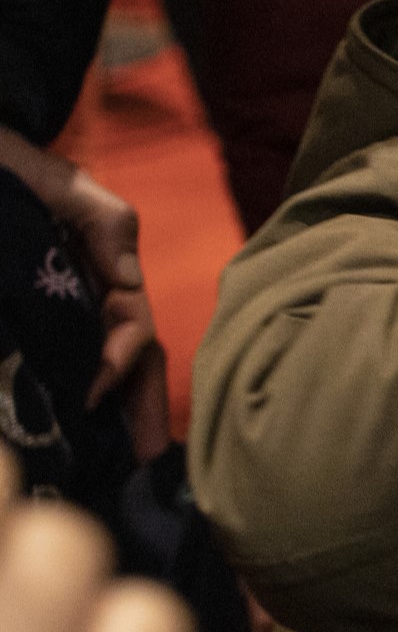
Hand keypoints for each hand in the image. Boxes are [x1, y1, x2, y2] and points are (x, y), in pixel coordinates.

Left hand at [0, 128, 165, 440]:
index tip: (92, 394)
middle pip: (130, 367)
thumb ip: (105, 221)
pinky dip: (73, 402)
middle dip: (142, 416)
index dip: (122, 365)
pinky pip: (57, 366)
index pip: (133, 331)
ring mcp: (61, 314)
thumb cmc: (13, 163)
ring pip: (99, 374)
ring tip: (122, 467)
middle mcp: (91, 302)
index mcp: (106, 275)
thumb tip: (126, 278)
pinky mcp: (28, 322)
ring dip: (117, 419)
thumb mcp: (64, 183)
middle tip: (149, 468)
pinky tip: (69, 436)